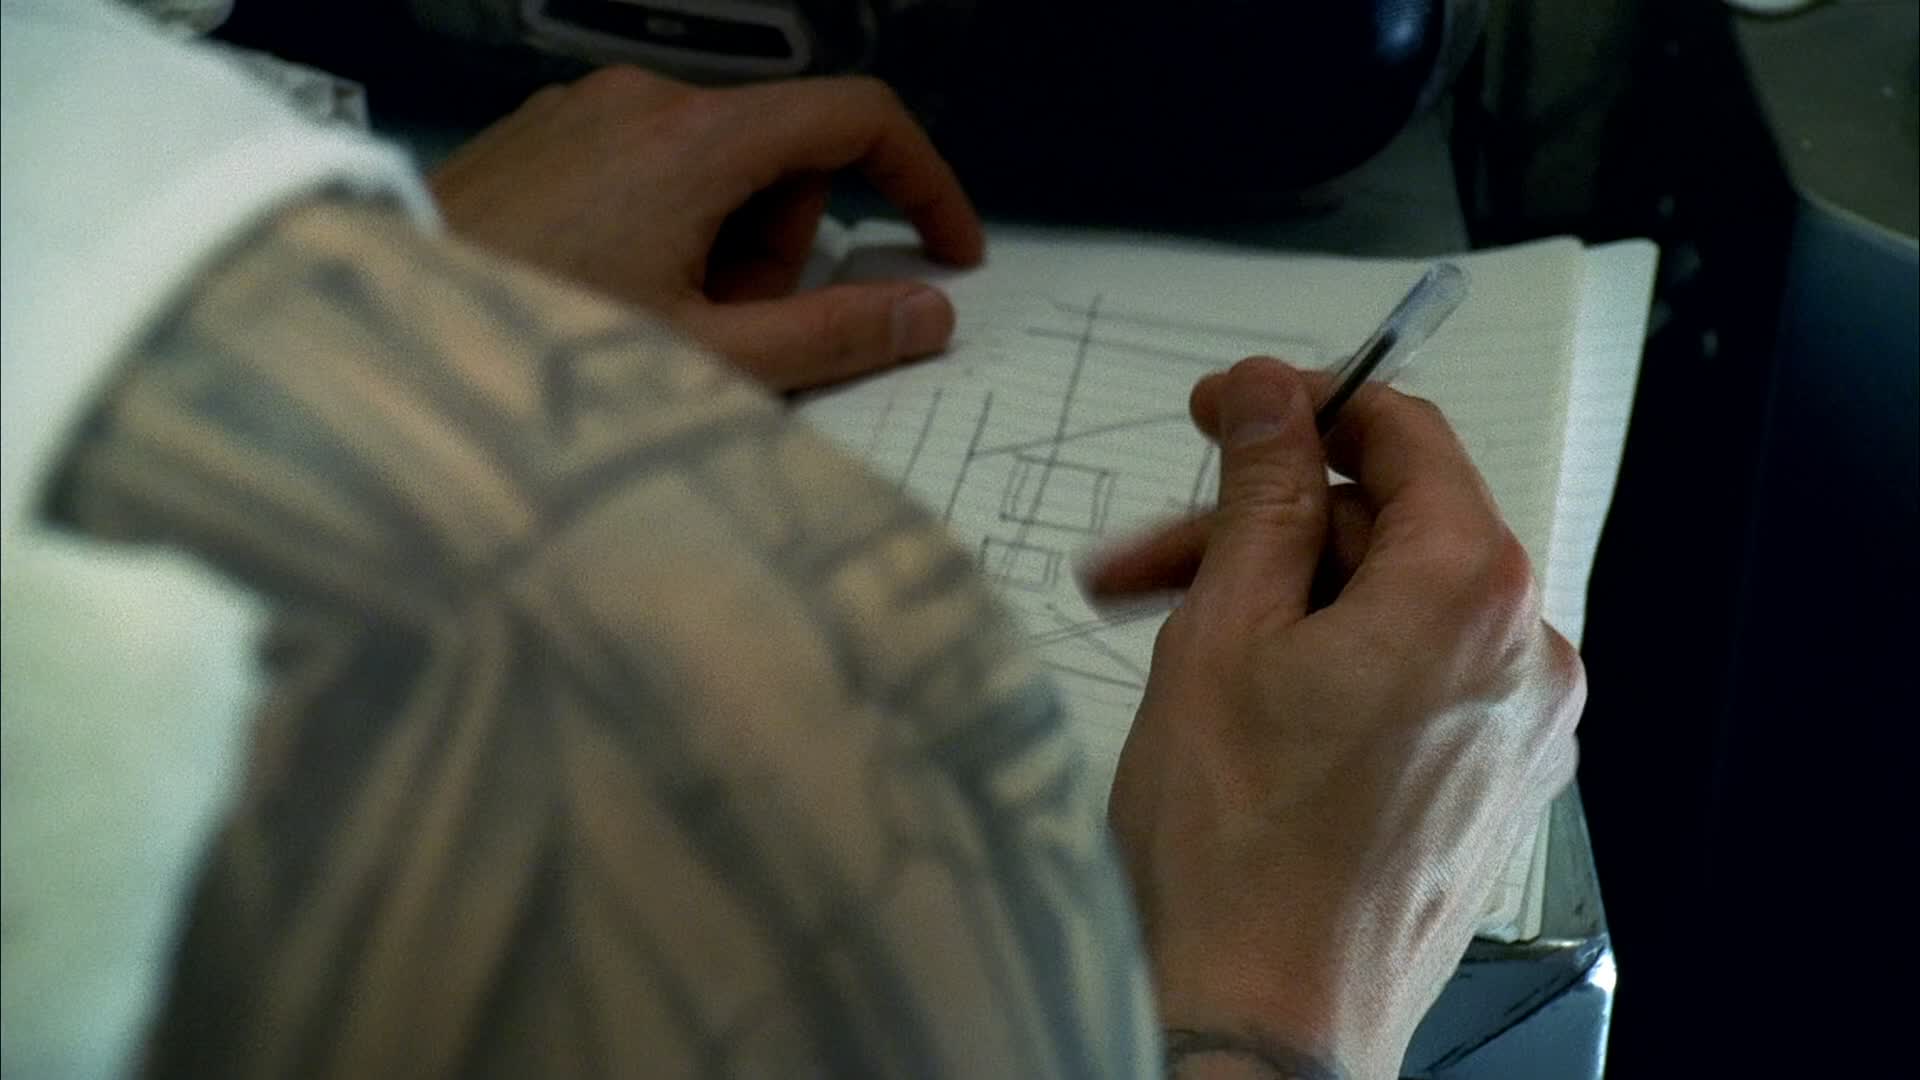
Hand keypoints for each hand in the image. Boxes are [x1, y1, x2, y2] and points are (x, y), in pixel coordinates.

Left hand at [429, 68, 983, 390]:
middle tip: (731, 325)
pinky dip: (667, 226)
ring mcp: (587, 110)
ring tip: (658, 318)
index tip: (949, 253)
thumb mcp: (709, 358)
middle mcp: (645, 100)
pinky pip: (649, 164)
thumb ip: (835, 335)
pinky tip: (615, 292)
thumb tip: (929, 314)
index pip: (859, 119)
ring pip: (717, 163)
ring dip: (723, 241)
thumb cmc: (538, 347)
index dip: (925, 182)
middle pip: (783, 154)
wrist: (377, 333)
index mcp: (698, 140)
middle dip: (785, 244)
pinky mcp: (545, 134)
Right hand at [1101, 358, 1583, 1078]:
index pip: (1404, 434)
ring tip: (1166, 637)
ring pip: (1390, 610)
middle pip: (1387, 531)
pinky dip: (1329, 664)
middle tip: (1150, 559)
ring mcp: (1515, 730)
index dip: (1300, 409)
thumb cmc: (1238, 854)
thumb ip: (1262, 492)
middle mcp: (1523, 655)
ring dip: (1278, 603)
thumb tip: (1270, 397)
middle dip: (1259, 531)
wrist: (1263, 1026)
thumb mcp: (1224, 631)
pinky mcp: (1490, 786)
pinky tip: (1241, 694)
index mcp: (1471, 592)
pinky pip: (1413, 679)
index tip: (1226, 414)